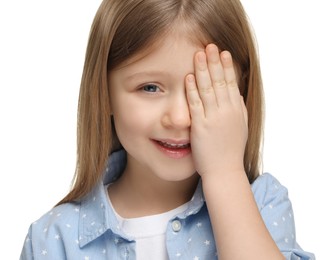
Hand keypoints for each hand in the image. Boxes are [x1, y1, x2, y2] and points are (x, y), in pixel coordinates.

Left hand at [186, 44, 247, 178]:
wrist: (224, 171)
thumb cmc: (231, 151)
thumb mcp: (239, 128)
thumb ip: (237, 110)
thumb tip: (235, 94)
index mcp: (236, 110)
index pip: (231, 83)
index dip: (227, 67)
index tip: (224, 53)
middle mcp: (227, 111)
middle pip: (220, 81)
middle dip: (215, 62)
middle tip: (211, 45)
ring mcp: (214, 118)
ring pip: (208, 89)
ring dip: (204, 70)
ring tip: (200, 54)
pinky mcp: (201, 126)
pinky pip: (196, 104)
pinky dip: (193, 90)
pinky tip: (189, 76)